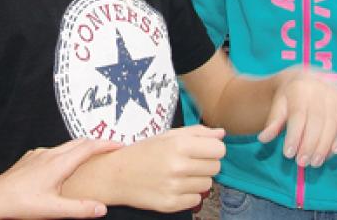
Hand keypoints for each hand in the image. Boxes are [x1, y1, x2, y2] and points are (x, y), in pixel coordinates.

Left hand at [0, 139, 120, 219]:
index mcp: (58, 164)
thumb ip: (80, 209)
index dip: (107, 144)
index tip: (121, 144)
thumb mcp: (54, 210)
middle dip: (97, 143)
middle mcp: (49, 154)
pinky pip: (53, 151)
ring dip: (81, 148)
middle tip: (112, 148)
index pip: (88, 147)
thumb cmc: (22, 204)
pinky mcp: (30, 157)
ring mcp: (38, 154)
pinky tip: (65, 165)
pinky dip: (66, 153)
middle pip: (79, 142)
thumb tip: (103, 208)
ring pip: (65, 146)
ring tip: (92, 156)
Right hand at [74, 124, 225, 212]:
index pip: (219, 149)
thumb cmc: (142, 152)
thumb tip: (221, 133)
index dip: (212, 148)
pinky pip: (196, 199)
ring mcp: (175, 187)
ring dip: (196, 179)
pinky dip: (188, 194)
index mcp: (178, 145)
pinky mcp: (171, 204)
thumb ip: (196, 133)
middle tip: (187, 162)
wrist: (115, 175)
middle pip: (216, 167)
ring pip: (207, 184)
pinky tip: (173, 186)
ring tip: (178, 174)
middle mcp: (178, 166)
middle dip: (205, 163)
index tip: (202, 149)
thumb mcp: (166, 136)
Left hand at [259, 67, 336, 167]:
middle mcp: (320, 88)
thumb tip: (263, 138)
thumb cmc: (290, 97)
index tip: (288, 154)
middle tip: (302, 163)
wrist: (307, 79)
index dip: (294, 136)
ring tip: (314, 162)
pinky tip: (334, 152)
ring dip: (324, 146)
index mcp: (299, 86)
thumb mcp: (278, 105)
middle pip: (317, 121)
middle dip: (309, 145)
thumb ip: (273, 122)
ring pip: (333, 124)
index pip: (298, 115)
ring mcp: (336, 93)